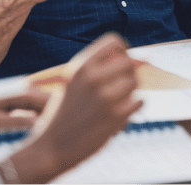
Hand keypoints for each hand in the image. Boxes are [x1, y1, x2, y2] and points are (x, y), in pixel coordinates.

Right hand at [26, 33, 142, 175]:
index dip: (122, 52)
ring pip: (135, 82)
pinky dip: (134, 106)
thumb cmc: (62, 115)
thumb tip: (137, 59)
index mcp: (80, 66)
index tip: (118, 64)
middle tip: (121, 85)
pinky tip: (121, 112)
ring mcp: (104, 98)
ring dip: (131, 91)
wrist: (50, 148)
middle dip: (128, 73)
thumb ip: (96, 69)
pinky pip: (140, 101)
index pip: (115, 42)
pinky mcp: (114, 117)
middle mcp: (91, 78)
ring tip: (119, 100)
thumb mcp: (72, 83)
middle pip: (128, 61)